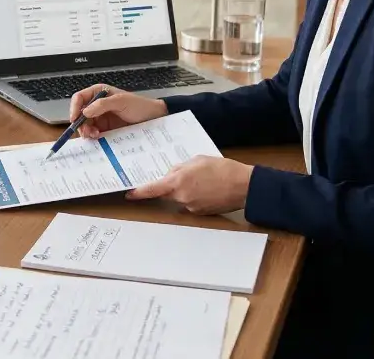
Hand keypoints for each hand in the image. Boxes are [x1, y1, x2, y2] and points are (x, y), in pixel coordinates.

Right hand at [68, 84, 167, 138]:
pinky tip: (98, 137)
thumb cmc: (140, 106)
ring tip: (94, 135)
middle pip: (80, 114)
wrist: (154, 119)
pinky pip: (94, 133)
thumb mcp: (121, 101)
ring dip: (86, 131)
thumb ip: (102, 105)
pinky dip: (93, 136)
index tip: (74, 119)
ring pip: (85, 125)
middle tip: (86, 132)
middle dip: (80, 123)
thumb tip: (85, 111)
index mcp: (99, 93)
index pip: (79, 98)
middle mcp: (97, 105)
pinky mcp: (105, 129)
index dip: (74, 108)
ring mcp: (101, 118)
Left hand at [126, 156, 252, 214]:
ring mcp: (191, 207)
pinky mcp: (200, 213)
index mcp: (178, 183)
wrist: (244, 186)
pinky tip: (207, 188)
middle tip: (185, 175)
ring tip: (202, 179)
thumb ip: (179, 168)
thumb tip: (170, 174)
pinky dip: (194, 196)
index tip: (130, 194)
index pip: (152, 190)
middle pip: (166, 193)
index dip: (139, 192)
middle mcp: (181, 198)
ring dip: (184, 189)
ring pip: (179, 198)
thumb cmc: (222, 169)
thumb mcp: (197, 160)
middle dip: (170, 185)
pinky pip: (190, 203)